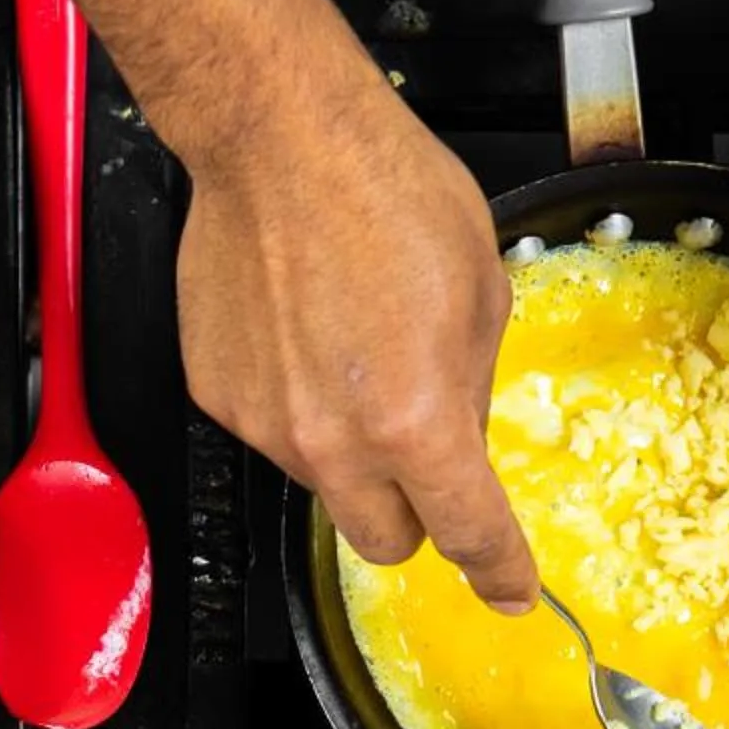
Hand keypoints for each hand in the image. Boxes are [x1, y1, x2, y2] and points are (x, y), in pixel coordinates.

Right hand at [176, 72, 537, 613]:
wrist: (279, 137)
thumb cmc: (385, 188)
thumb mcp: (482, 289)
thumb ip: (472, 385)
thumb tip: (458, 432)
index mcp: (418, 421)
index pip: (467, 535)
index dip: (500, 573)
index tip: (510, 590)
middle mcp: (334, 441)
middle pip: (382, 544)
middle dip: (413, 517)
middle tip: (422, 454)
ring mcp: (266, 424)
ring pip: (323, 482)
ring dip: (348, 446)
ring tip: (351, 348)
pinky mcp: (217, 395)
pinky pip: (270, 430)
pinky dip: (294, 401)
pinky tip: (303, 330)